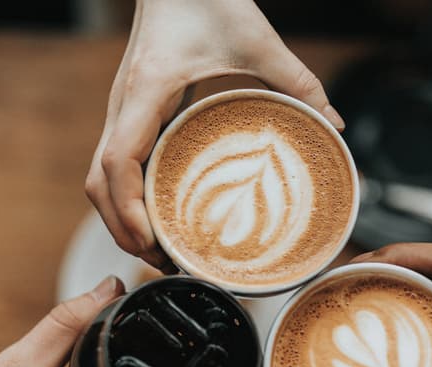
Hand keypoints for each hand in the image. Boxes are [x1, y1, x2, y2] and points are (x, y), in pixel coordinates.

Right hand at [86, 0, 343, 268]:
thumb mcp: (256, 38)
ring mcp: (122, 112)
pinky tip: (158, 218)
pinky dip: (127, 200)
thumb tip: (334, 125)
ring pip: (98, 179)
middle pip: (98, 185)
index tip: (153, 242)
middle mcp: (123, 106)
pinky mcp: (131, 114)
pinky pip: (115, 166)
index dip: (128, 210)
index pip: (117, 162)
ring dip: (121, 220)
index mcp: (146, 92)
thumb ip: (298, 81)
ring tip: (160, 252)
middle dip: (124, 230)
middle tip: (165, 263)